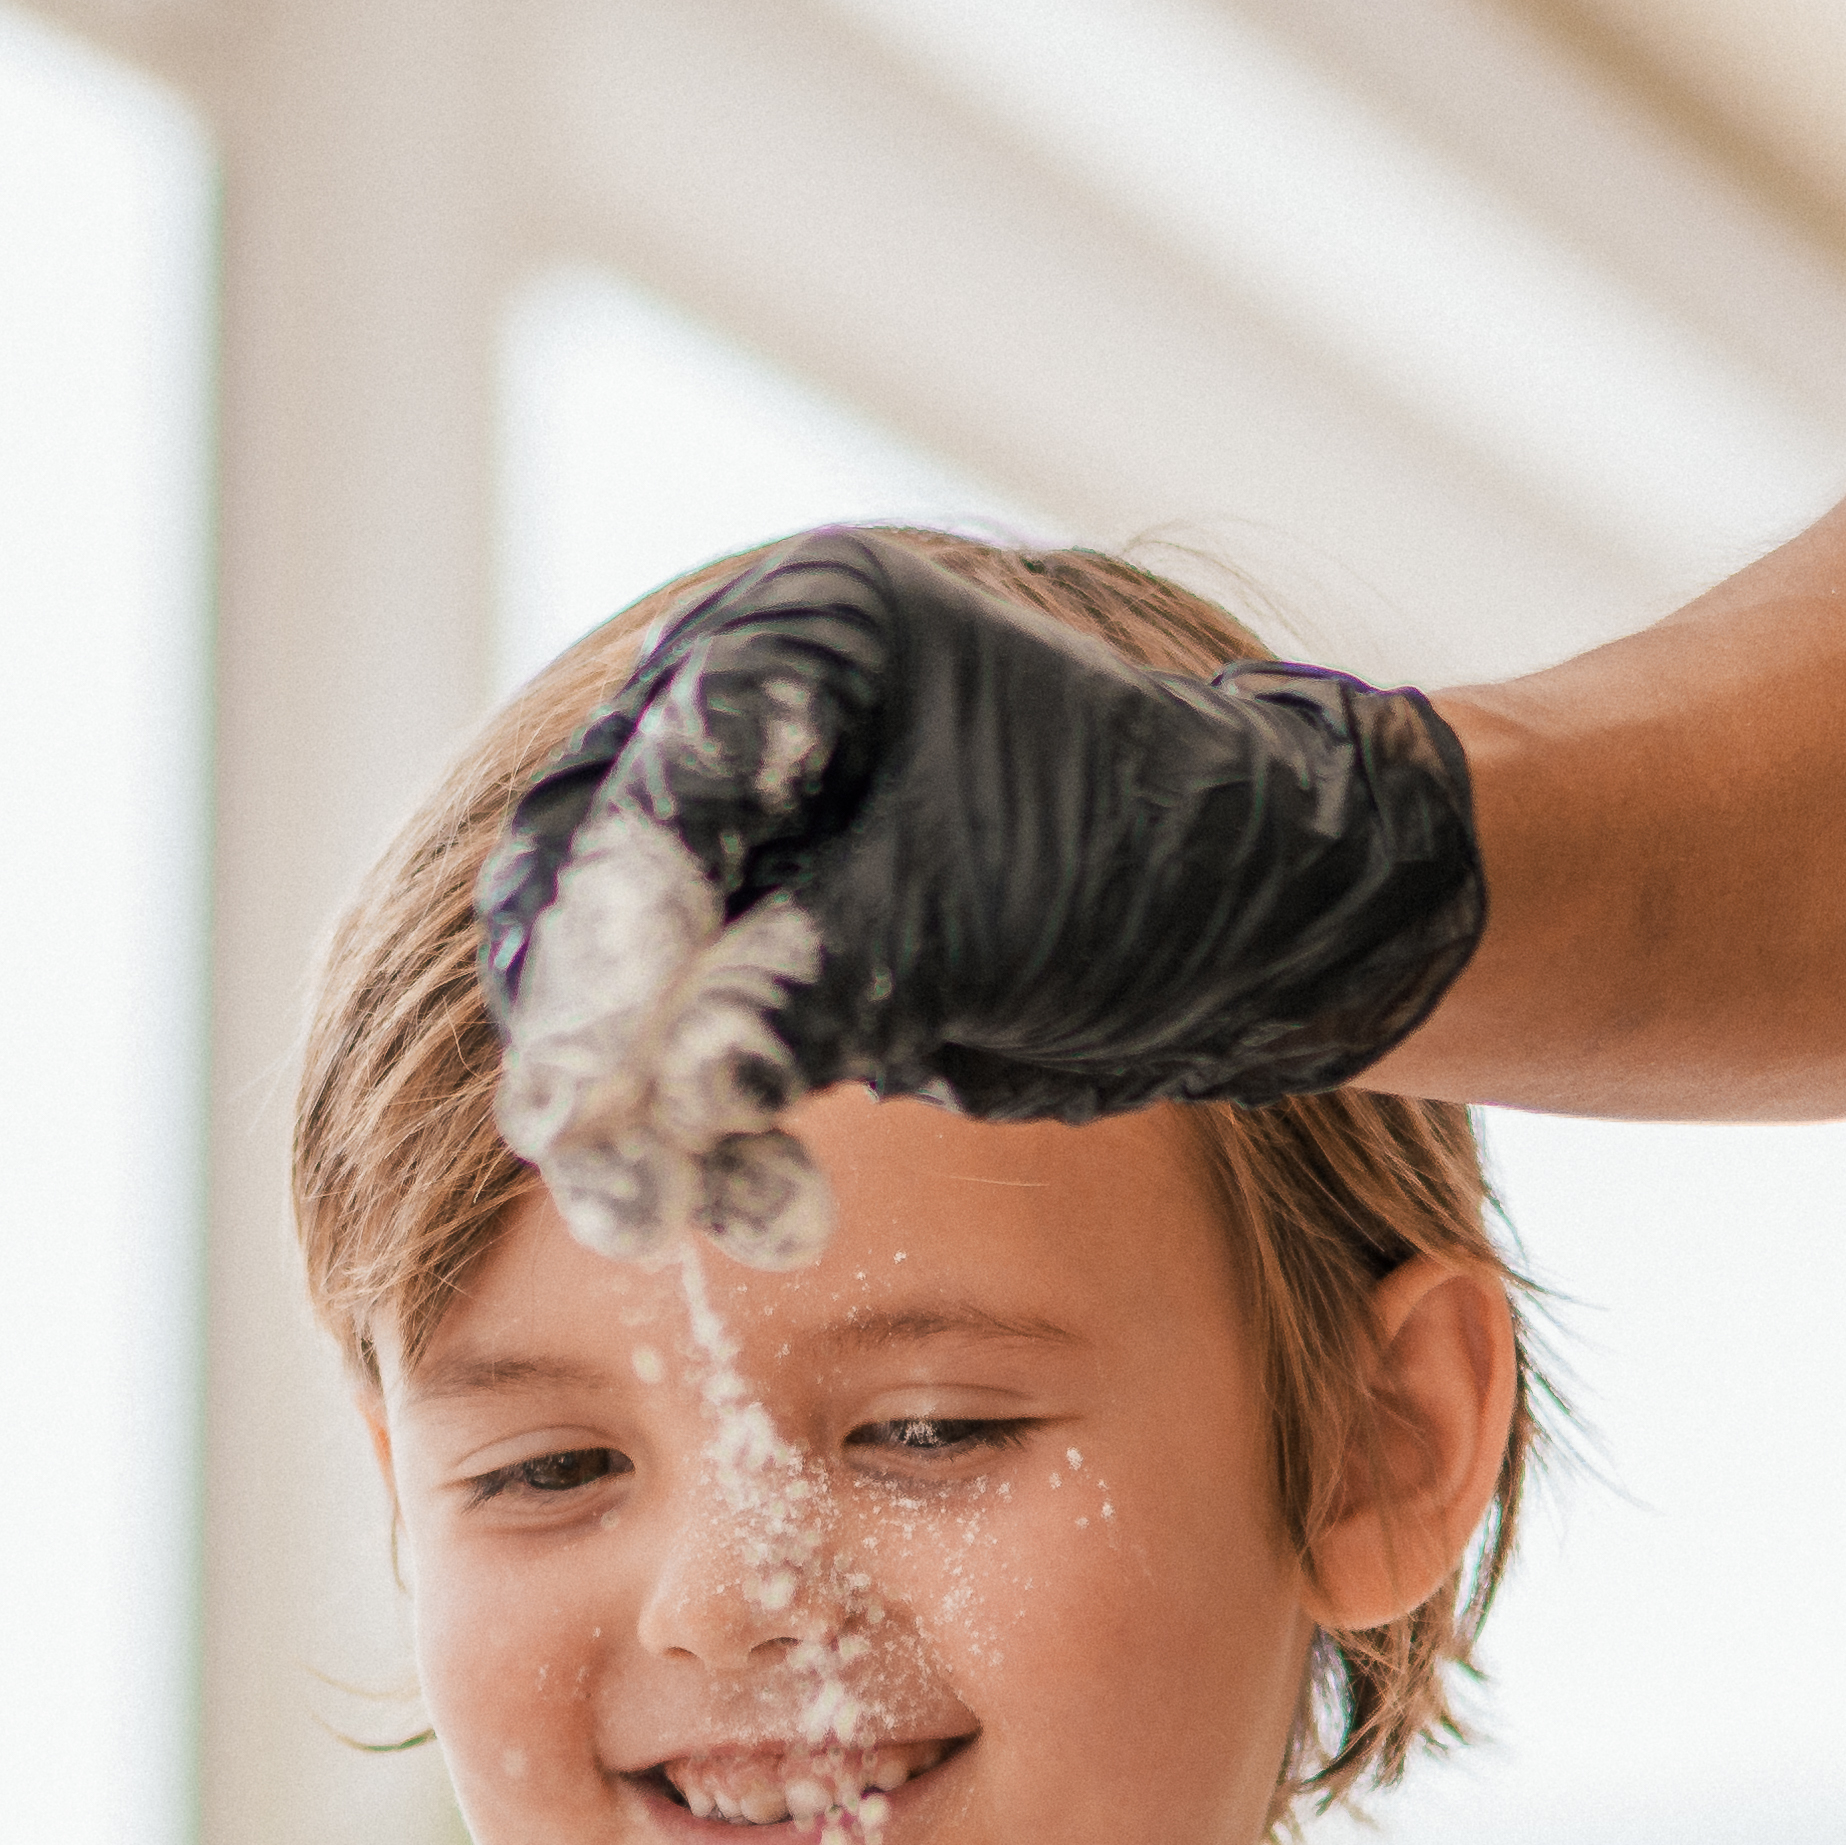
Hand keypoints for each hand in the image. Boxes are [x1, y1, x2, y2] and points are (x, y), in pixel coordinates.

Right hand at [477, 530, 1483, 1266]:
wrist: (1265, 931)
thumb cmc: (1144, 867)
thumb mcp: (970, 922)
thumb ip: (807, 990)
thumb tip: (662, 1099)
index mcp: (807, 629)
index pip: (659, 781)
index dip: (609, 936)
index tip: (580, 1077)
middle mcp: (755, 708)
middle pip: (598, 873)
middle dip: (591, 1026)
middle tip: (587, 1149)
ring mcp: (760, 831)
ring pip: (623, 973)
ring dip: (634, 1099)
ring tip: (654, 1214)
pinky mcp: (782, 942)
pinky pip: (693, 1039)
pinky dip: (710, 1125)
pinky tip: (759, 1208)